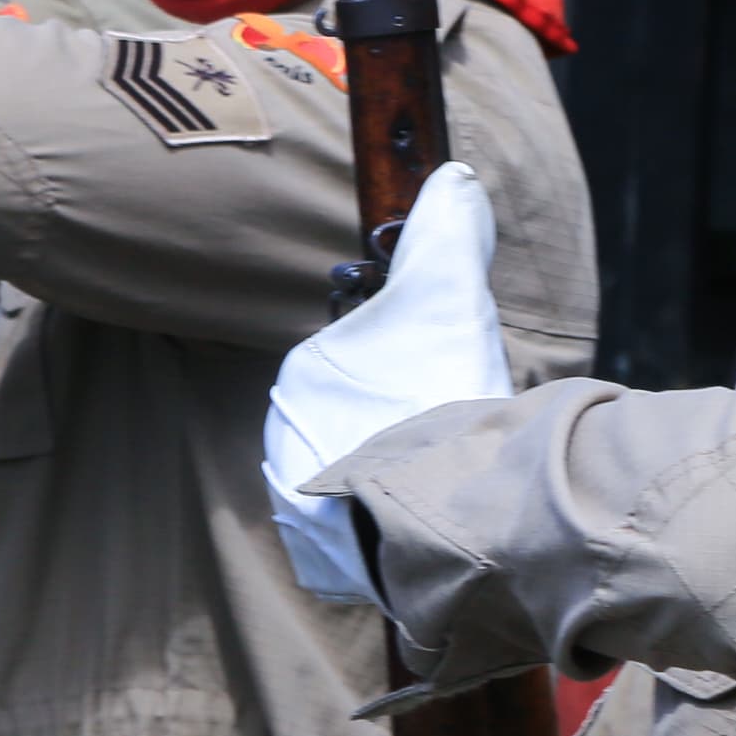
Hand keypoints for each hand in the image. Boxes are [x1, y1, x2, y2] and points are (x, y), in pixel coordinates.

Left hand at [266, 161, 509, 605]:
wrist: (433, 509)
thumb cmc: (435, 397)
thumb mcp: (448, 300)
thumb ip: (447, 237)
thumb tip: (452, 177)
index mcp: (303, 377)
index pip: (363, 365)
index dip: (413, 372)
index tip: (446, 383)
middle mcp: (283, 439)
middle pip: (359, 423)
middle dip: (401, 427)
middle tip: (449, 434)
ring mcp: (295, 503)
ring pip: (356, 479)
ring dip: (393, 482)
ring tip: (442, 483)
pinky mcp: (317, 558)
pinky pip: (355, 538)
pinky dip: (387, 534)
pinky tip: (425, 523)